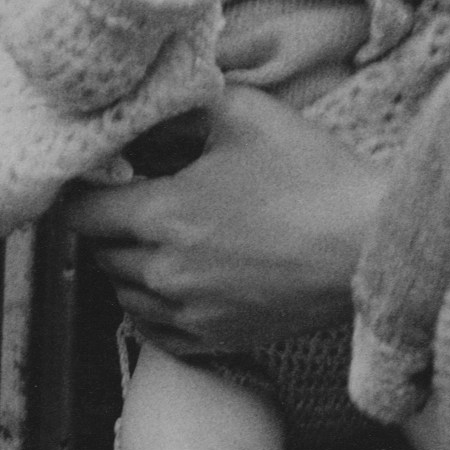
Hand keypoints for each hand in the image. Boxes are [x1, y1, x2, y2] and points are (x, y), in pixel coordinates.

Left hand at [60, 87, 387, 356]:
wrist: (370, 244)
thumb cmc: (312, 175)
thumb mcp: (243, 114)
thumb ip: (178, 111)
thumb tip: (137, 118)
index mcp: (164, 216)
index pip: (81, 212)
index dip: (79, 187)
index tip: (92, 173)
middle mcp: (166, 273)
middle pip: (98, 252)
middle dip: (107, 221)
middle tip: (131, 194)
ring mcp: (190, 313)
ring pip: (122, 293)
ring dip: (126, 263)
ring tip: (157, 234)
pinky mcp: (218, 339)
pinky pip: (153, 331)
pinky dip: (150, 305)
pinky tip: (172, 278)